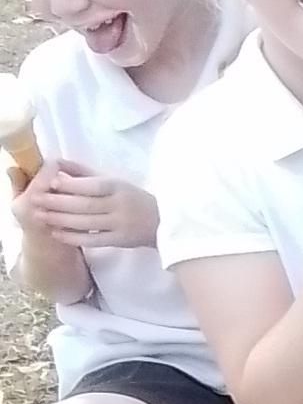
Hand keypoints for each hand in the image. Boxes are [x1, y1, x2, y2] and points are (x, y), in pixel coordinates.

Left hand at [15, 160, 158, 247]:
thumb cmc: (133, 198)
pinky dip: (73, 237)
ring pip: (86, 223)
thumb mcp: (114, 181)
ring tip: (40, 216)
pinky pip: (93, 240)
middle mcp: (120, 205)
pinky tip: (56, 234)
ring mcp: (120, 224)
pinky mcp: (120, 241)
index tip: (51, 182)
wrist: (164, 222)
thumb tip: (57, 162)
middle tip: (37, 200)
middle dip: (58, 202)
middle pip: (85, 205)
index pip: (93, 185)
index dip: (72, 184)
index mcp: (118, 186)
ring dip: (61, 220)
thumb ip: (85, 173)